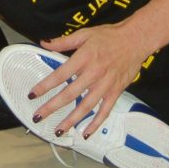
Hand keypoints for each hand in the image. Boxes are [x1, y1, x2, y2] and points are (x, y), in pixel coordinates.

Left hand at [29, 21, 152, 136]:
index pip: (60, 75)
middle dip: (52, 107)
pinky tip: (85, 133)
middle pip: (70, 94)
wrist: (135, 40)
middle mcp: (93, 74)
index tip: (32, 94)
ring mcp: (105, 85)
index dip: (45, 85)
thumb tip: (44, 43)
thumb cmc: (109, 35)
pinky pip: (104, 111)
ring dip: (71, 120)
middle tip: (38, 117)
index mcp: (83, 58)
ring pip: (86, 107)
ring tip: (58, 131)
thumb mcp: (84, 34)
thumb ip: (63, 41)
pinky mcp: (115, 92)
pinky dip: (95, 124)